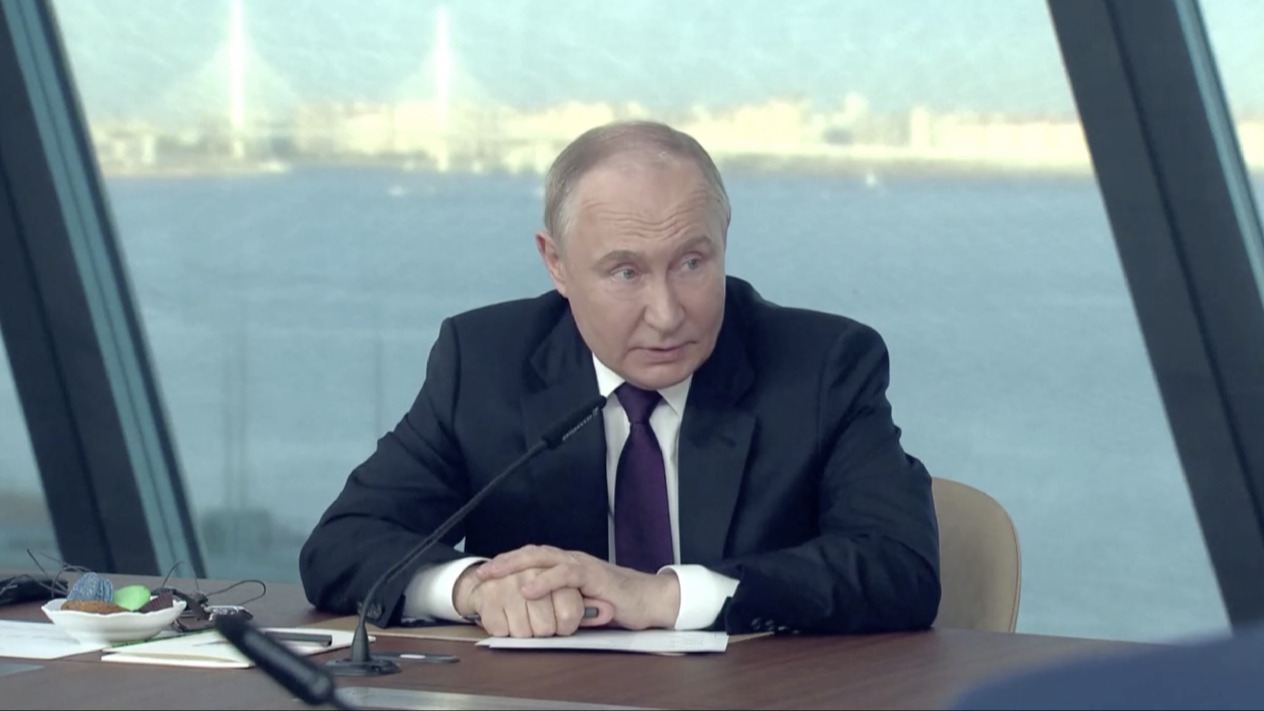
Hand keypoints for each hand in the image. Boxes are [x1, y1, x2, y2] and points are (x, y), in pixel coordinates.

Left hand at [452, 563, 612, 637]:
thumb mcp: (582, 604)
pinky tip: (528, 589)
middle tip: (482, 572)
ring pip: (544, 559)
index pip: (533, 558)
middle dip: (505, 562)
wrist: (650, 599)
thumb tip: (536, 614)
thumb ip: (561, 603)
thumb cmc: (619, 602)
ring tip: (496, 575)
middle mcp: (573, 561)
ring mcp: (583, 566)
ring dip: (517, 566)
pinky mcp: (594, 576)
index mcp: (568, 566)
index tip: (487, 574)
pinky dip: (545, 581)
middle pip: (533, 554)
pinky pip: (566, 575)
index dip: (509, 564)